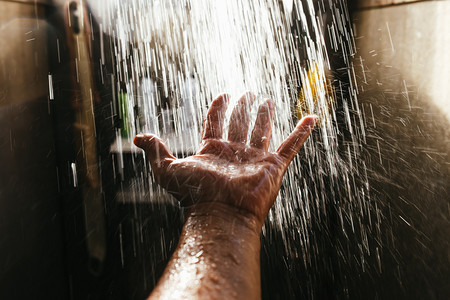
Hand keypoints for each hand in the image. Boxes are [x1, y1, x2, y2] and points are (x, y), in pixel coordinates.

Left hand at [134, 92, 315, 226]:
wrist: (221, 214)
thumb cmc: (194, 195)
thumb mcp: (166, 169)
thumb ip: (154, 151)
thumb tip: (136, 137)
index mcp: (212, 151)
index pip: (215, 123)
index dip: (218, 107)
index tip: (222, 94)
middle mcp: (234, 153)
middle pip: (239, 124)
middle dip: (243, 108)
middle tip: (248, 93)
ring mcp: (255, 159)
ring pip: (262, 130)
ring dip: (265, 115)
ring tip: (267, 100)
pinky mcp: (273, 167)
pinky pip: (291, 146)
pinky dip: (301, 132)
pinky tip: (310, 119)